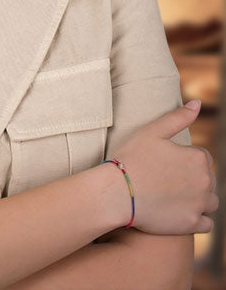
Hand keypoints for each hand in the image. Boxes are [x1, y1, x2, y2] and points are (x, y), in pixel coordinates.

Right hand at [112, 100, 217, 234]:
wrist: (117, 192)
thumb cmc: (132, 158)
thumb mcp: (152, 131)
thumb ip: (177, 117)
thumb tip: (198, 103)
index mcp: (198, 158)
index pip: (202, 157)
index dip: (183, 158)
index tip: (166, 162)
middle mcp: (205, 182)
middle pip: (207, 179)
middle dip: (192, 178)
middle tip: (165, 178)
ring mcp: (200, 205)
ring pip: (210, 201)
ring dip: (198, 198)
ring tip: (173, 195)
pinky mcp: (192, 224)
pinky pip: (207, 223)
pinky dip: (197, 218)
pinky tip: (179, 211)